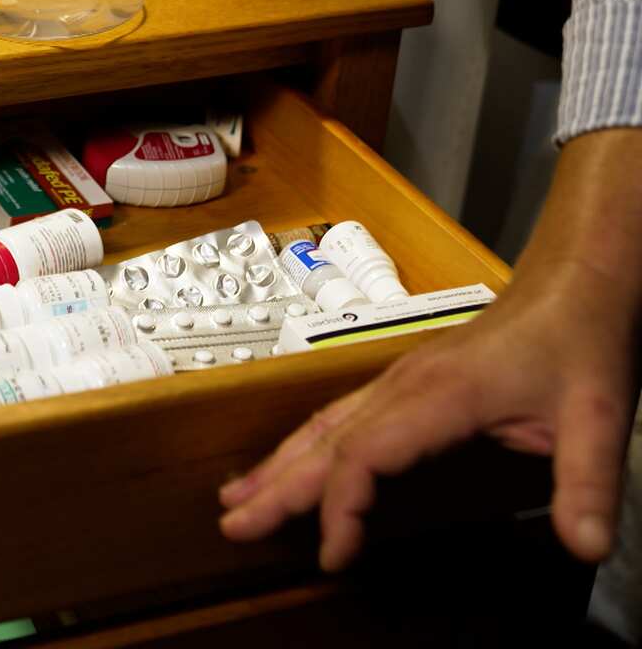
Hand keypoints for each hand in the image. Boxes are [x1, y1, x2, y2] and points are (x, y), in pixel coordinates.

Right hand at [218, 271, 635, 568]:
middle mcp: (406, 385)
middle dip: (276, 486)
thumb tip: (586, 546)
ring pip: (323, 426)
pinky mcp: (405, 383)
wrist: (572, 279)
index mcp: (440, 394)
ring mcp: (399, 380)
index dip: (340, 505)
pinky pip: (340, 417)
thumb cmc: (578, 336)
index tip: (334, 553)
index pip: (365, 452)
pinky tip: (288, 463)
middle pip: (325, 440)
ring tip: (237, 497)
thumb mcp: (599, 415)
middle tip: (233, 525)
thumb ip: (588, 483)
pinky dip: (305, 446)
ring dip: (278, 465)